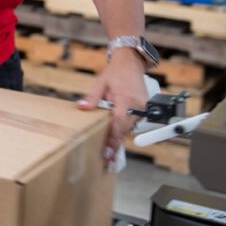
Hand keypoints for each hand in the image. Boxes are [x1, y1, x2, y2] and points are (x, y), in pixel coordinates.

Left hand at [77, 50, 148, 169]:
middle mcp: (138, 105)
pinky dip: (123, 130)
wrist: (130, 63)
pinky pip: (132, 122)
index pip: (119, 124)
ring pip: (129, 128)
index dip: (113, 140)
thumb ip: (92, 98)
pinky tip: (116, 140)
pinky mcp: (144, 108)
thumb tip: (81, 108)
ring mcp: (142, 107)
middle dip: (115, 146)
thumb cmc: (115, 73)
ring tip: (111, 156)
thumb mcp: (100, 83)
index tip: (107, 154)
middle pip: (125, 130)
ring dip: (119, 139)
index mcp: (126, 99)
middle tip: (109, 162)